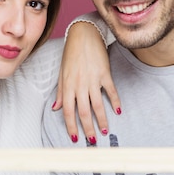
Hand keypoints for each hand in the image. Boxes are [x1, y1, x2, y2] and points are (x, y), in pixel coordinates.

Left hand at [53, 21, 121, 143]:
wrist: (84, 34)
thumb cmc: (71, 52)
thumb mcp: (62, 72)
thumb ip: (61, 92)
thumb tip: (55, 108)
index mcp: (68, 85)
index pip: (68, 111)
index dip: (71, 126)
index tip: (75, 137)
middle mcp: (79, 84)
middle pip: (83, 112)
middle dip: (88, 128)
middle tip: (92, 140)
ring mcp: (93, 79)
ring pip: (97, 105)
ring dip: (102, 120)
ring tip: (104, 130)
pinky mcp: (105, 73)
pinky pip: (111, 91)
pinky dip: (115, 101)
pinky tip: (118, 110)